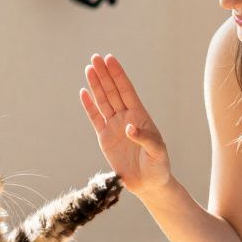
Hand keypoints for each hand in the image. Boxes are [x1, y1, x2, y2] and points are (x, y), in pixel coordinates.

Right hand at [79, 54, 172, 196]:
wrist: (148, 184)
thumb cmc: (158, 166)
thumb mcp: (157, 152)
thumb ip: (145, 139)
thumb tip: (129, 127)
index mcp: (140, 116)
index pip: (126, 91)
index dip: (118, 75)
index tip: (110, 60)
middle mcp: (126, 118)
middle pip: (113, 92)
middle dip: (104, 75)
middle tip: (95, 57)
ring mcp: (114, 127)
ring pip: (103, 101)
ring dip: (95, 85)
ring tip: (88, 68)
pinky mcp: (105, 138)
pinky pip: (95, 118)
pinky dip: (89, 106)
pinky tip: (83, 92)